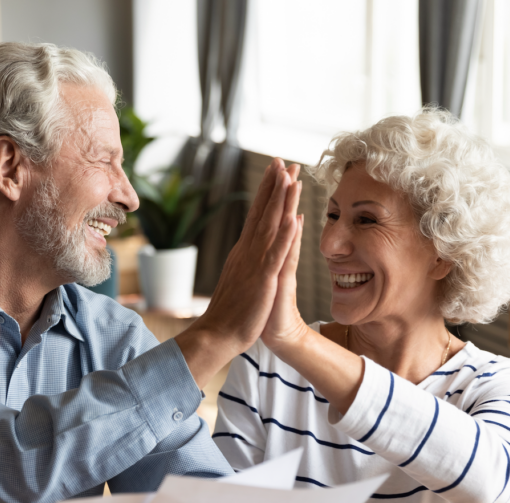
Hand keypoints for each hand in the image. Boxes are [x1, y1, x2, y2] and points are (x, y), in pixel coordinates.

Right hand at [177, 159, 301, 387]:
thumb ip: (246, 261)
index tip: (276, 170)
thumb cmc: (231, 312)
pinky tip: (292, 219)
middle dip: (275, 185)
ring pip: (270, 226)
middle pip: (263, 212)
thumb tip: (250, 248)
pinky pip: (276, 254)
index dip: (267, 191)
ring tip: (291, 178)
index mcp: (244, 251)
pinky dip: (284, 235)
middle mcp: (248, 251)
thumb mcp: (240, 279)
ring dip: (281, 201)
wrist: (217, 334)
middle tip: (284, 161)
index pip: (257, 214)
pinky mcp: (263, 279)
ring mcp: (254, 263)